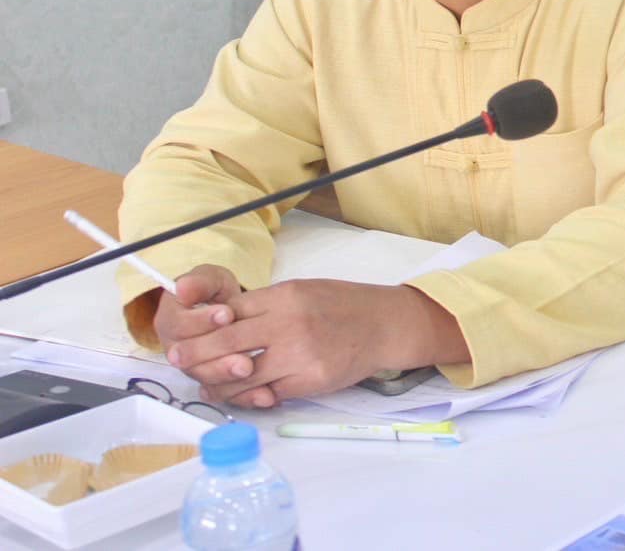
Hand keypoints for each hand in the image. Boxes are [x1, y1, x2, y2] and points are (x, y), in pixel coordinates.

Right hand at [153, 265, 253, 389]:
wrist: (231, 313)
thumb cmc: (216, 295)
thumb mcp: (210, 280)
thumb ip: (199, 282)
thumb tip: (182, 288)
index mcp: (171, 322)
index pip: (178, 326)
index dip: (202, 322)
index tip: (227, 313)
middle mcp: (178, 349)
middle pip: (190, 360)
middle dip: (217, 357)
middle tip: (241, 353)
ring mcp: (196, 367)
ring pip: (207, 379)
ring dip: (227, 376)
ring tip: (249, 368)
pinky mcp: (215, 383)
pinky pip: (226, 394)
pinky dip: (245, 396)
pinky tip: (264, 395)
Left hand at [165, 279, 457, 408]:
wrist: (385, 325)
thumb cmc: (343, 306)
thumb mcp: (302, 291)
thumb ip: (265, 307)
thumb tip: (223, 322)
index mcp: (285, 297)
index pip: (229, 313)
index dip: (201, 327)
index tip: (181, 337)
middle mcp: (290, 324)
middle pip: (227, 343)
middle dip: (196, 355)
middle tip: (177, 361)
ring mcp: (300, 354)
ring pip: (242, 375)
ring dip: (219, 383)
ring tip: (206, 385)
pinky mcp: (310, 380)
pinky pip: (269, 392)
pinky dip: (251, 396)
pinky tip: (242, 394)